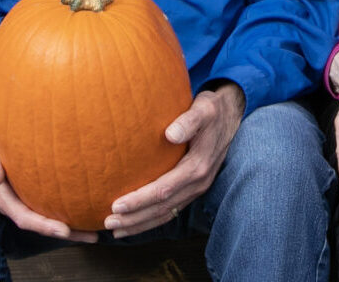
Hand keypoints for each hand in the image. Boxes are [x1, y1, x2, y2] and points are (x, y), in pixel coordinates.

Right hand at [0, 109, 94, 241]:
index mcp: (2, 196)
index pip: (24, 217)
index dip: (43, 226)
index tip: (64, 231)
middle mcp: (15, 203)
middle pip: (40, 224)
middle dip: (65, 233)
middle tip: (90, 237)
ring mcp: (25, 199)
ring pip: (48, 219)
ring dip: (72, 230)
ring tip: (96, 234)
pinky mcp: (34, 193)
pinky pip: (52, 207)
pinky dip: (69, 213)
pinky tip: (89, 214)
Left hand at [104, 83, 245, 236]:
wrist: (230, 115)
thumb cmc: (212, 111)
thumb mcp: (203, 109)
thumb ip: (188, 121)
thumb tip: (170, 134)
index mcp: (198, 167)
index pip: (164, 190)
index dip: (140, 200)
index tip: (116, 205)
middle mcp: (198, 182)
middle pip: (163, 208)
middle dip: (135, 218)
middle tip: (108, 223)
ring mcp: (197, 188)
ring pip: (167, 214)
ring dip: (141, 224)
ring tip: (116, 230)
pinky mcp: (193, 189)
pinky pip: (172, 210)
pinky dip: (152, 219)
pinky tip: (135, 223)